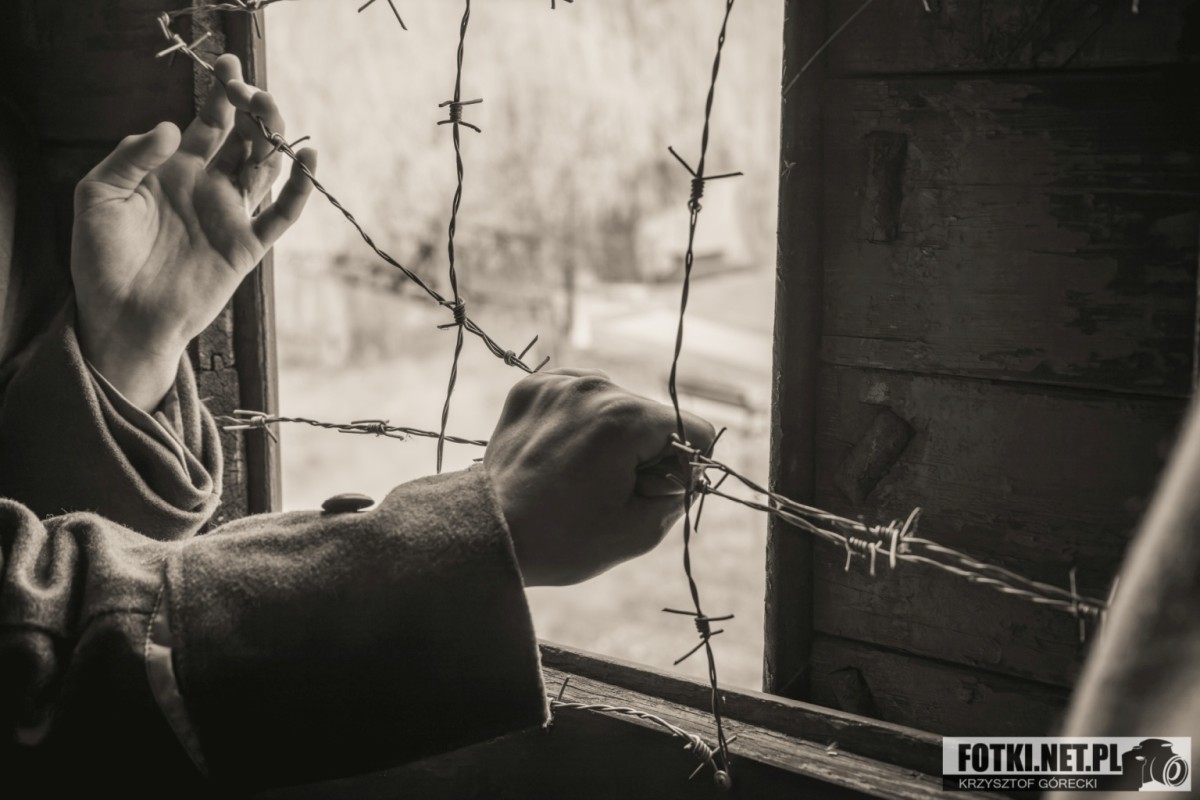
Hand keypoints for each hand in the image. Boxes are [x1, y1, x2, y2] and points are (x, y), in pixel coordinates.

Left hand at [71, 55, 316, 410]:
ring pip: (265, 168)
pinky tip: (307, 160)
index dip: (221, 93)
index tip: (228, 66)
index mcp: (175, 170)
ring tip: (271, 113)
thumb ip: (130, 158)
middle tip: (250, 89)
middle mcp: (208, 187)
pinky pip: (281, 215)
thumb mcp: (98, 196)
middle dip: (252, 108)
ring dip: (273, 138)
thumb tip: (173, 127)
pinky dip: (299, 188)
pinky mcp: (246, 247)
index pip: (208, 122)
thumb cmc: (102, 258)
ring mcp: (230, 216)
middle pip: (245, 138)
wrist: (121, 316)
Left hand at [484, 368, 715, 586]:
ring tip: (580, 474)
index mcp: (625, 418)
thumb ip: (680, 492)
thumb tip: (686, 468)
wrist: (488, 536)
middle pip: (652, 416)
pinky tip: (562, 454)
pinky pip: (578, 396)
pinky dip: (579, 422)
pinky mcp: (531, 388)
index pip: (692, 429)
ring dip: (612, 435)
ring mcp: (558, 383)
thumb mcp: (640, 530)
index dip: (683, 468)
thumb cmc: (562, 540)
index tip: (650, 493)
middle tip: (608, 491)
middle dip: (645, 452)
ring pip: (616, 403)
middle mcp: (593, 387)